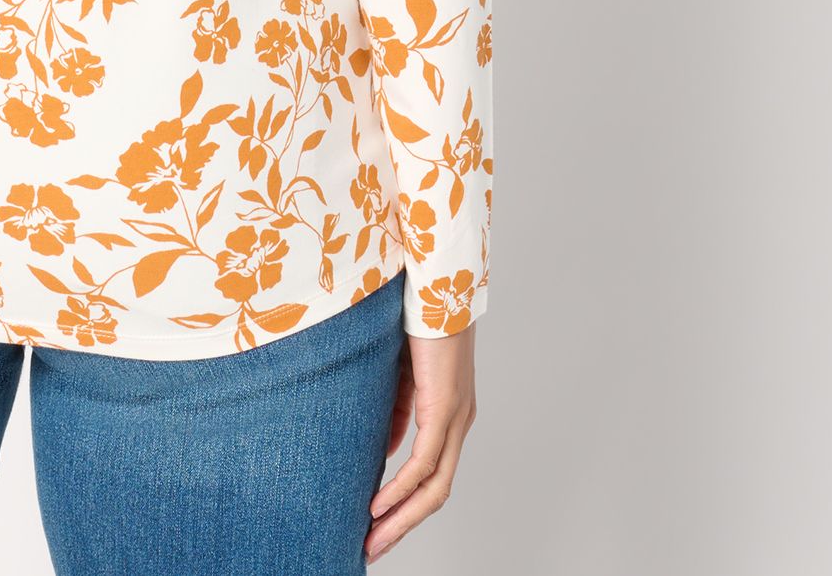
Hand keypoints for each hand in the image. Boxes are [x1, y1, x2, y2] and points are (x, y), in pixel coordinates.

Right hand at [366, 323, 476, 559]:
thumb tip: (384, 453)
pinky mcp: (444, 406)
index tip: (378, 523)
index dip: (407, 503)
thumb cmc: (416, 319)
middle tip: (373, 548)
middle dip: (404, 524)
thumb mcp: (401, 374)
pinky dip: (401, 488)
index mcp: (450, 412)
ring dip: (402, 517)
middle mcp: (459, 421)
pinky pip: (423, 462)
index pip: (432, 473)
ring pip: (434, 486)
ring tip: (373, 539)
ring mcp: (455, 416)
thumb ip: (397, 411)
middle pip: (436, 492)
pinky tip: (378, 505)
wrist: (435, 282)